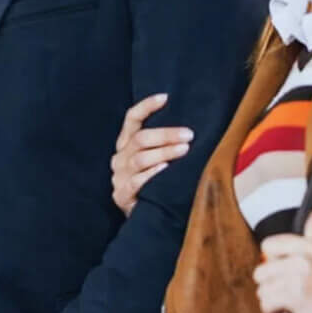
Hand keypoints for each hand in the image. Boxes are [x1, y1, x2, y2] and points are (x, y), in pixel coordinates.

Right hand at [111, 93, 191, 215]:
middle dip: (166, 134)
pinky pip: (136, 181)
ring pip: (140, 159)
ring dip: (164, 153)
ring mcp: (119, 176)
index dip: (146, 106)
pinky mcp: (121, 195)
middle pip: (140, 139)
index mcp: (126, 144)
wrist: (144, 215)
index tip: (165, 98)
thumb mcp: (158, 159)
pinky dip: (152, 174)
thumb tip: (192, 127)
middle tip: (189, 135)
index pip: (132, 118)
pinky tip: (166, 170)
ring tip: (184, 150)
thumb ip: (166, 144)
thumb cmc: (156, 182)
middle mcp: (120, 157)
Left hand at [254, 216, 311, 312]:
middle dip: (269, 287)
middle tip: (284, 295)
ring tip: (286, 307)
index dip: (271, 263)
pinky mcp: (294, 296)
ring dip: (271, 302)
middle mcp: (302, 258)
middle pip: (260, 271)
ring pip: (262, 290)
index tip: (281, 274)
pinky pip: (266, 304)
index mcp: (308, 247)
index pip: (268, 245)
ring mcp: (298, 276)